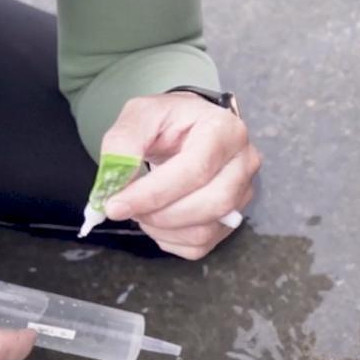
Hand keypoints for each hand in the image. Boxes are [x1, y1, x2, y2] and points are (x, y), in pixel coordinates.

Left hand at [100, 92, 260, 259]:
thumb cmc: (169, 121)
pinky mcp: (233, 219)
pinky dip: (170, 240)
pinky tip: (157, 220)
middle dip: (159, 214)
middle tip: (125, 208)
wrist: (190, 130)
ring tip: (141, 211)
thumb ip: (124, 142)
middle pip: (210, 204)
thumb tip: (116, 181)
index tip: (115, 206)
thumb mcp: (142, 114)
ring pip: (205, 231)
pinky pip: (201, 245)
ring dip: (162, 229)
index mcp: (225, 131)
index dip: (153, 193)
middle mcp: (244, 163)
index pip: (196, 170)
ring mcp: (243, 194)